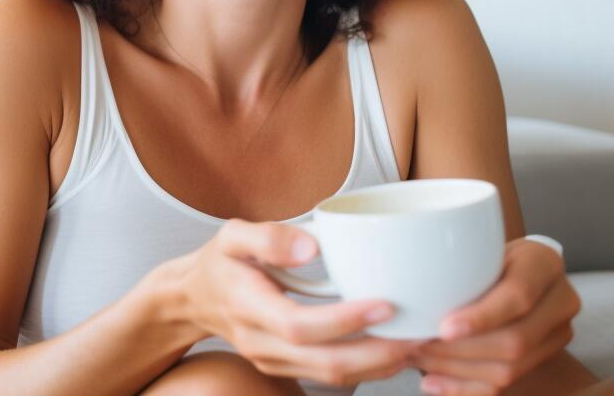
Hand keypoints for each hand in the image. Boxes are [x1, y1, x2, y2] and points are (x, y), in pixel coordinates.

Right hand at [171, 218, 423, 388]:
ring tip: (417, 343)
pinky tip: (394, 351)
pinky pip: (330, 376)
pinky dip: (367, 369)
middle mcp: (261, 342)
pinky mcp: (286, 368)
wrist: (194, 300)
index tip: (385, 305)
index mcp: (248, 306)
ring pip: (332, 376)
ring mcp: (274, 361)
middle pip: (324, 362)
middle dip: (377, 354)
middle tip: (419, 334)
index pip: (299, 324)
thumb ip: (267, 236)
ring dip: (379, 366)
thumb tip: (311, 246)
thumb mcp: (230, 236)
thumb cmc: (220, 263)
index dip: (344, 321)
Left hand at [407, 237, 581, 394]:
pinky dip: (465, 387)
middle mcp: (560, 300)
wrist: (514, 267)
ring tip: (418, 360)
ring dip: (456, 370)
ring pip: (509, 367)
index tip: (444, 328)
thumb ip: (454, 263)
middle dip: (460, 350)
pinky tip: (434, 383)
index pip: (518, 295)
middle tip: (417, 345)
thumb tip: (404, 284)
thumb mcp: (476, 246)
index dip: (482, 317)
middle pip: (514, 340)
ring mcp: (557, 334)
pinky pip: (506, 384)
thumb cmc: (486, 252)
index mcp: (543, 263)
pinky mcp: (544, 357)